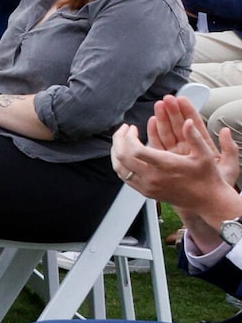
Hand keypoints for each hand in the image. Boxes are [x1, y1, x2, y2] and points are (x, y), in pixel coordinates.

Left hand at [118, 95, 241, 219]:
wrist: (206, 201)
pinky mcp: (145, 192)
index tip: (131, 127)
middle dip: (118, 140)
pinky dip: (120, 164)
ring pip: (119, 168)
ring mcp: (147, 186)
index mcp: (165, 165)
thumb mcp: (205, 154)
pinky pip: (125, 177)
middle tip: (123, 130)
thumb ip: (194, 136)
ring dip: (116, 152)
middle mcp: (152, 177)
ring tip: (121, 140)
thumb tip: (188, 122)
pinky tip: (125, 155)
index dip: (128, 136)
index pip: (135, 150)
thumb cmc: (207, 176)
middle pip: (122, 157)